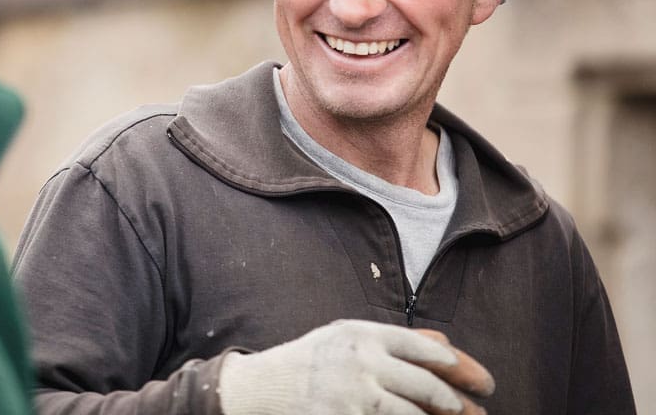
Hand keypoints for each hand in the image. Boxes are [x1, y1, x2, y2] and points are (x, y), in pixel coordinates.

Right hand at [218, 319, 494, 414]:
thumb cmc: (307, 362)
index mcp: (362, 334)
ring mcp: (353, 396)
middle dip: (458, 404)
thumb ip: (392, 341)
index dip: (460, 366)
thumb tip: (444, 343)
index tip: (481, 382)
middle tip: (476, 413)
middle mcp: (360, 362)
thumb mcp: (344, 338)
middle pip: (427, 386)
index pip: (426, 348)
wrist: (261, 390)